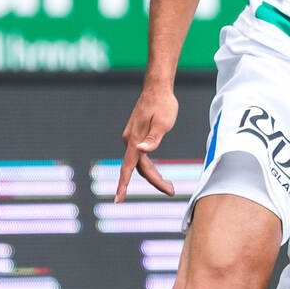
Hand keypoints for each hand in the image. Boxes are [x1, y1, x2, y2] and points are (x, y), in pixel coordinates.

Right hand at [115, 84, 178, 200]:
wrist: (157, 88)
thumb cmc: (163, 105)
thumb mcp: (163, 123)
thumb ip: (153, 139)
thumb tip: (141, 150)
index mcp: (135, 140)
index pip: (128, 167)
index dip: (123, 185)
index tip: (118, 200)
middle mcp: (130, 140)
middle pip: (139, 168)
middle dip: (154, 181)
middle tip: (171, 191)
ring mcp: (132, 138)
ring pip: (140, 163)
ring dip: (153, 176)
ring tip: (169, 187)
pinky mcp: (136, 136)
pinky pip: (141, 157)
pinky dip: (149, 166)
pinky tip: (158, 172)